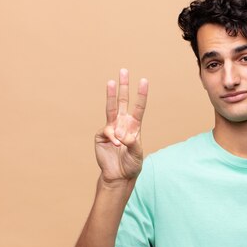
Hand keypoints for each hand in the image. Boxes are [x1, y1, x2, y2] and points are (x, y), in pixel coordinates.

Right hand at [94, 69, 148, 183]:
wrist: (118, 175)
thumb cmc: (131, 164)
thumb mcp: (137, 154)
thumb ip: (132, 143)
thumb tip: (122, 134)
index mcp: (135, 126)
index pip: (139, 107)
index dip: (141, 94)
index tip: (144, 81)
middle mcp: (123, 124)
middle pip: (123, 101)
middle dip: (124, 86)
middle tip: (124, 70)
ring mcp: (111, 128)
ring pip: (111, 108)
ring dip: (110, 94)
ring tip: (110, 81)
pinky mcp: (102, 135)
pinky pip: (107, 131)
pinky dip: (113, 137)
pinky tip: (116, 144)